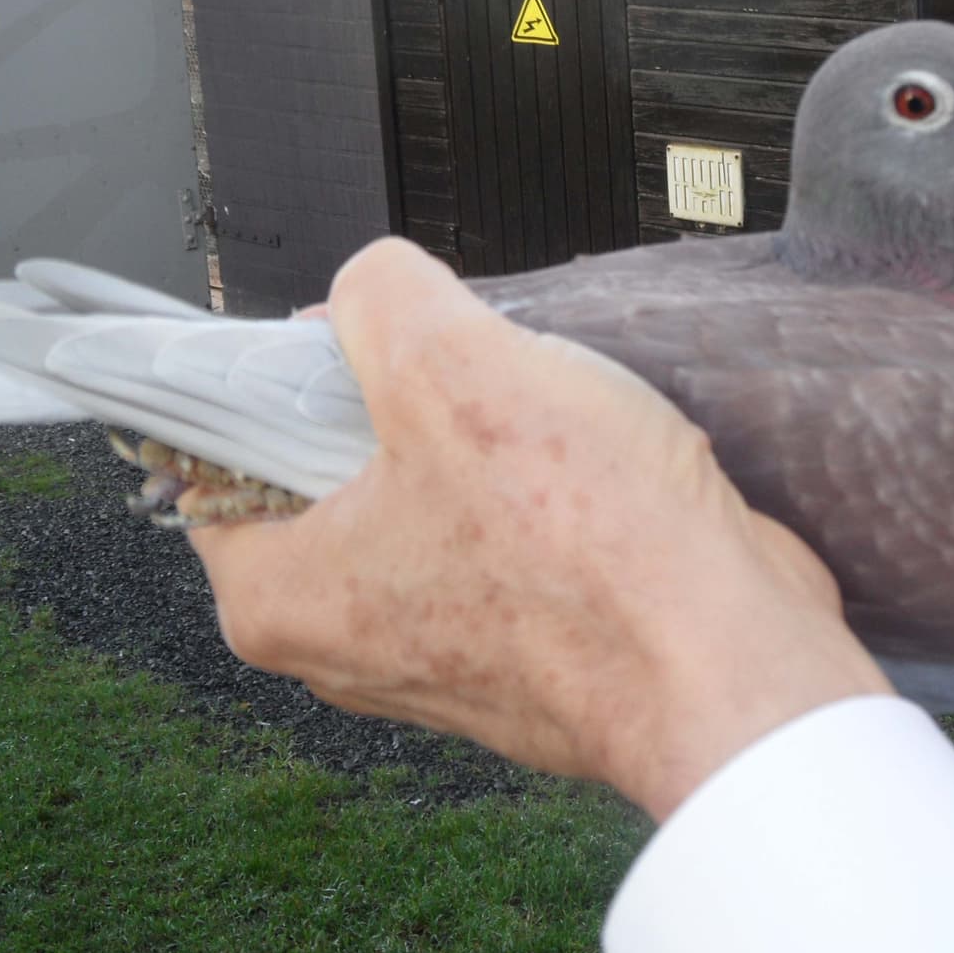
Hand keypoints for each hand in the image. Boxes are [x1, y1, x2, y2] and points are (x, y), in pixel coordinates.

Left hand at [185, 238, 891, 819]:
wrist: (734, 664)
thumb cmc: (593, 554)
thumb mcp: (449, 362)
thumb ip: (377, 295)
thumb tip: (373, 288)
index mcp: (282, 595)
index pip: (219, 453)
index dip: (274, 369)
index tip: (332, 327)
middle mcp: (349, 641)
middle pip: (331, 465)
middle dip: (396, 395)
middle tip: (455, 359)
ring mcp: (442, 650)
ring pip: (429, 492)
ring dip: (483, 437)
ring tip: (541, 416)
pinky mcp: (525, 648)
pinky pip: (503, 533)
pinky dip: (538, 489)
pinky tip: (588, 466)